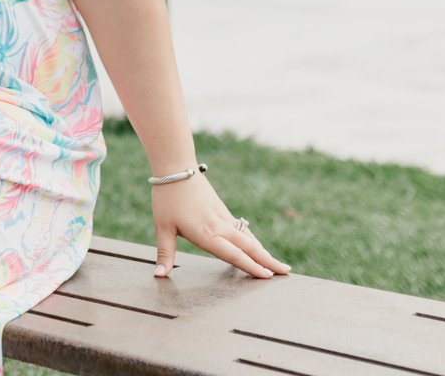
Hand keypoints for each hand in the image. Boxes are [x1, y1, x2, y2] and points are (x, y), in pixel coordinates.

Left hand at [150, 174, 290, 279]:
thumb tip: (158, 275)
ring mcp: (223, 217)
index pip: (233, 254)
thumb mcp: (162, 227)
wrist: (176, 167)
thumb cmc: (167, 198)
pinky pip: (242, 229)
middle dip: (268, 261)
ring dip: (263, 251)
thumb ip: (165, 253)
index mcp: (206, 233)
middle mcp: (219, 226)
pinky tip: (257, 246)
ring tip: (278, 264)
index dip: (251, 266)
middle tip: (286, 273)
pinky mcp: (222, 210)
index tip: (268, 276)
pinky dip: (253, 240)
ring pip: (248, 237)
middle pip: (249, 246)